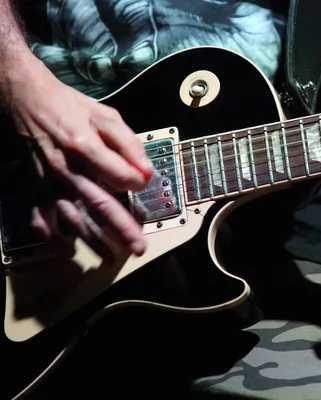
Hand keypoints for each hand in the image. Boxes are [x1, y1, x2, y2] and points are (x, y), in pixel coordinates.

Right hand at [0, 55, 153, 258]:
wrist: (26, 100)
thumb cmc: (69, 108)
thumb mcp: (105, 115)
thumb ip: (128, 144)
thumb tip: (146, 171)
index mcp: (85, 146)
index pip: (119, 175)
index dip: (136, 183)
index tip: (144, 184)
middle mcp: (66, 169)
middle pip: (99, 205)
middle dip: (121, 229)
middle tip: (138, 248)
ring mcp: (49, 182)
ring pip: (73, 218)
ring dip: (92, 241)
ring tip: (111, 258)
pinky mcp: (36, 188)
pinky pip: (40, 219)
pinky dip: (51, 238)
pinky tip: (66, 249)